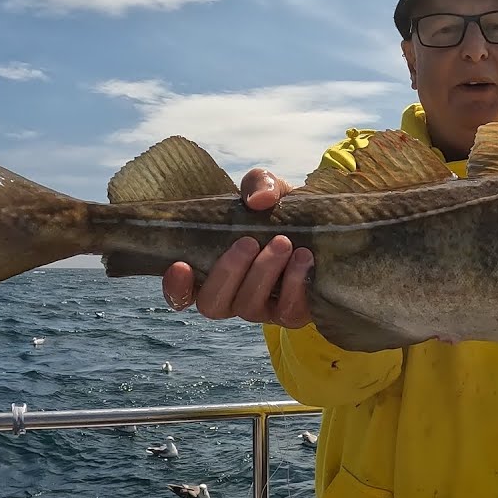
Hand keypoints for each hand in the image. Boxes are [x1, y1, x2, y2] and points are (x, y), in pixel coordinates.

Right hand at [161, 168, 314, 326]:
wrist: (322, 225)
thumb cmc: (280, 210)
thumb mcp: (267, 189)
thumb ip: (258, 184)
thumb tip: (258, 200)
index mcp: (210, 271)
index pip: (180, 294)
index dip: (175, 287)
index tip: (180, 265)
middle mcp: (231, 297)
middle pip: (212, 304)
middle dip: (228, 272)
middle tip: (248, 242)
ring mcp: (260, 309)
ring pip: (249, 307)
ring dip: (264, 273)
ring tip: (283, 242)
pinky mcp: (292, 313)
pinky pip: (288, 312)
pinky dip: (295, 283)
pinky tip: (304, 258)